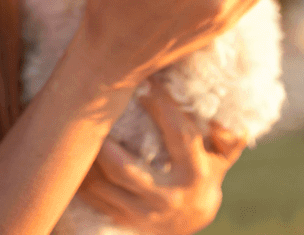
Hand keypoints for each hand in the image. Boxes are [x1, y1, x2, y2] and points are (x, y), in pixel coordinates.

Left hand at [78, 83, 246, 234]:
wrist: (193, 219)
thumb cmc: (207, 172)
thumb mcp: (223, 154)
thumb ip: (228, 133)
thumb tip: (221, 116)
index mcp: (196, 174)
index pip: (179, 133)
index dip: (162, 104)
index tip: (145, 82)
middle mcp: (169, 198)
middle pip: (124, 168)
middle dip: (103, 140)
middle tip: (92, 110)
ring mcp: (144, 215)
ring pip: (102, 186)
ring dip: (86, 159)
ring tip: (75, 130)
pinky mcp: (126, 222)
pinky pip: (94, 200)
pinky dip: (82, 178)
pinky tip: (75, 156)